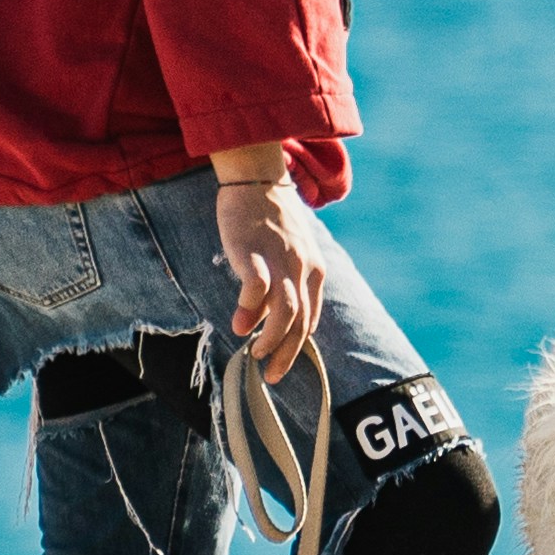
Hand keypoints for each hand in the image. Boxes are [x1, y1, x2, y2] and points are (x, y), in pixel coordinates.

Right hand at [206, 162, 334, 377]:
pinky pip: (258, 289)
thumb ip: (284, 282)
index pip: (311, 317)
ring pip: (285, 311)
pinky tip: (240, 325)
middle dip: (287, 353)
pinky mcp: (255, 252)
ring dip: (272, 339)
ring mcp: (280, 259)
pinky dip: (251, 311)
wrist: (256, 178)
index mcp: (314, 269)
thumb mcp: (290, 250)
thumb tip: (261, 321)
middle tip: (273, 375)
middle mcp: (302, 267)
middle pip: (300, 321)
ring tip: (257, 355)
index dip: (297, 345)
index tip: (283, 364)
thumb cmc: (269, 218)